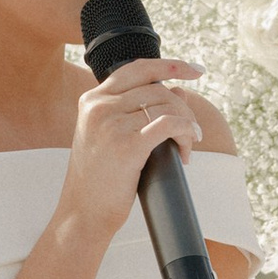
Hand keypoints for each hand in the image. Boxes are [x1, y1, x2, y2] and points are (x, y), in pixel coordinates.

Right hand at [61, 56, 207, 243]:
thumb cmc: (99, 180)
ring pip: (167, 106)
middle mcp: (99, 107)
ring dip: (187, 124)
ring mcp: (111, 124)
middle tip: (191, 132)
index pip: (137, 69)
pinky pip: (169, 124)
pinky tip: (188, 144)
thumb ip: (135, 111)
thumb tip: (178, 89)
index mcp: (92, 100)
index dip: (169, 66)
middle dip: (183, 108)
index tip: (195, 70)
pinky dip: (186, 131)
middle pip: (157, 89)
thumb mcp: (110, 137)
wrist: (83, 213)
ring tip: (187, 145)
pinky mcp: (127, 146)